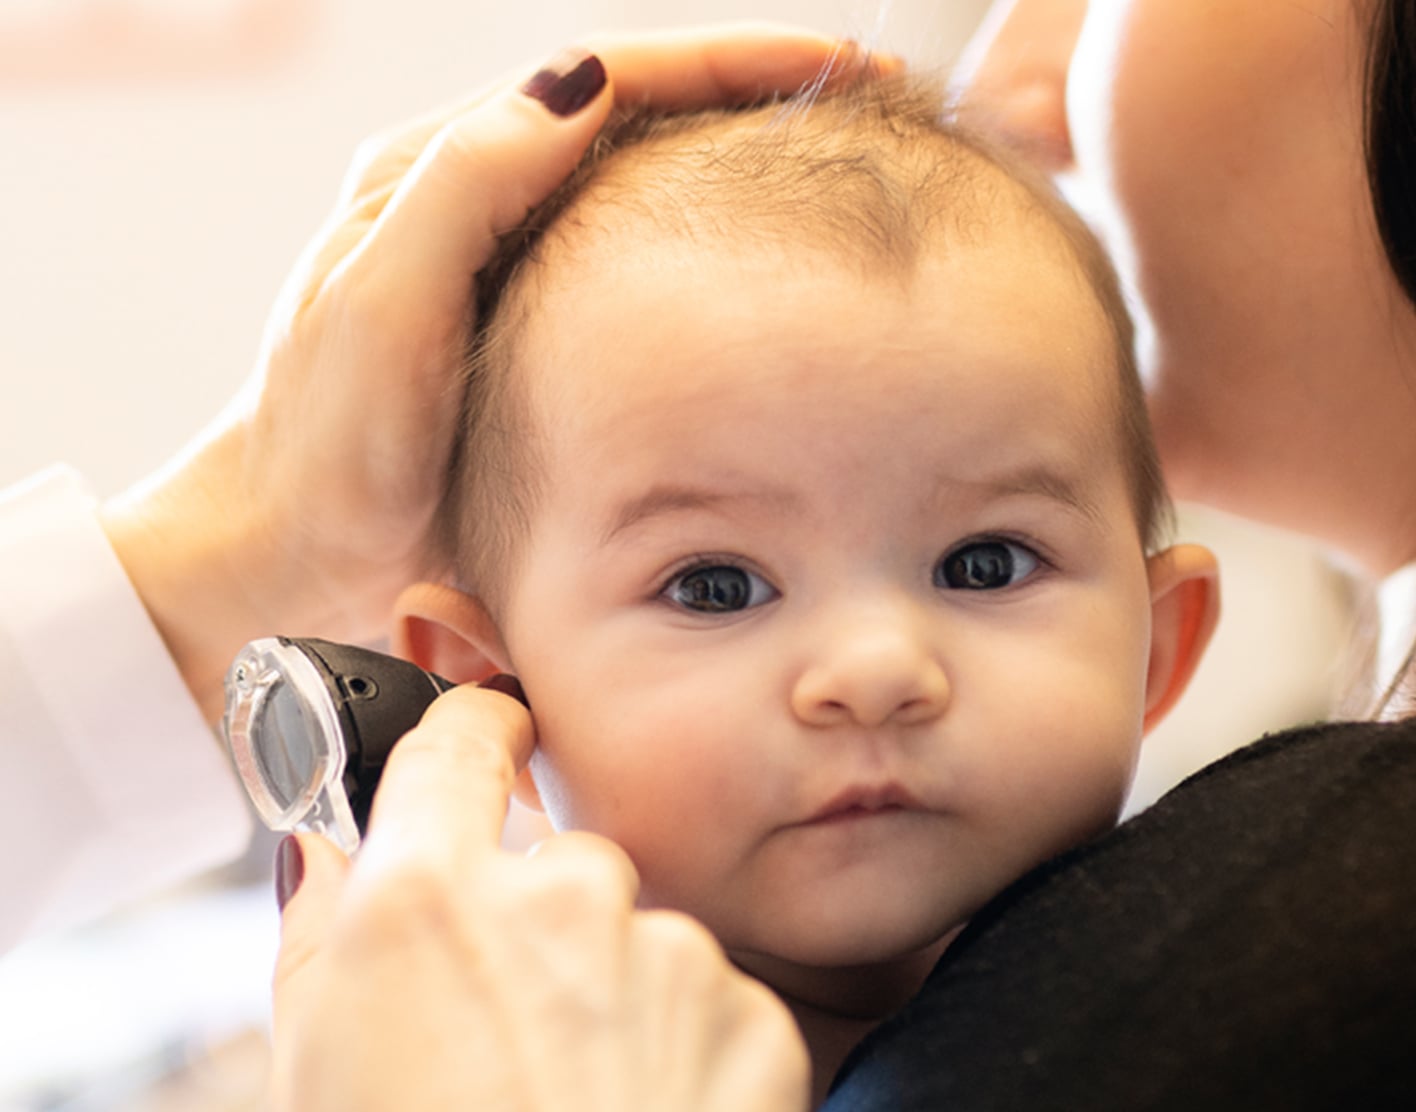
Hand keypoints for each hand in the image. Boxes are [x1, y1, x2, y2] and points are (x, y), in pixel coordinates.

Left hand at [98, 24, 880, 720]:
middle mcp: (486, 203)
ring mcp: (518, 270)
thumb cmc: (326, 444)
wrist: (295, 549)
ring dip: (746, 164)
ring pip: (652, 187)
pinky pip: (647, 271)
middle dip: (757, 95)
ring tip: (846, 165)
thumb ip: (466, 186)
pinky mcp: (541, 337)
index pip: (611, 79)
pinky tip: (776, 276)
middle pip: (643, 115)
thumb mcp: (381, 305)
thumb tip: (581, 77)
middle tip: (868, 102)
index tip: (836, 66)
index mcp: (444, 170)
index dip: (731, 62)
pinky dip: (719, 255)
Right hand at [270, 683, 809, 1110]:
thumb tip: (329, 849)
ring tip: (573, 1093)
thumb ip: (322, 930)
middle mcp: (558, 897)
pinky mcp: (746, 1011)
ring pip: (635, 934)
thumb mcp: (314, 1064)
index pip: (460, 743)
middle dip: (539, 920)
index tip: (486, 729)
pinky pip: (708, 993)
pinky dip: (681, 1041)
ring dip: (611, 989)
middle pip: (556, 859)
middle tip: (508, 1027)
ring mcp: (665, 951)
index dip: (473, 729)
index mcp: (431, 898)